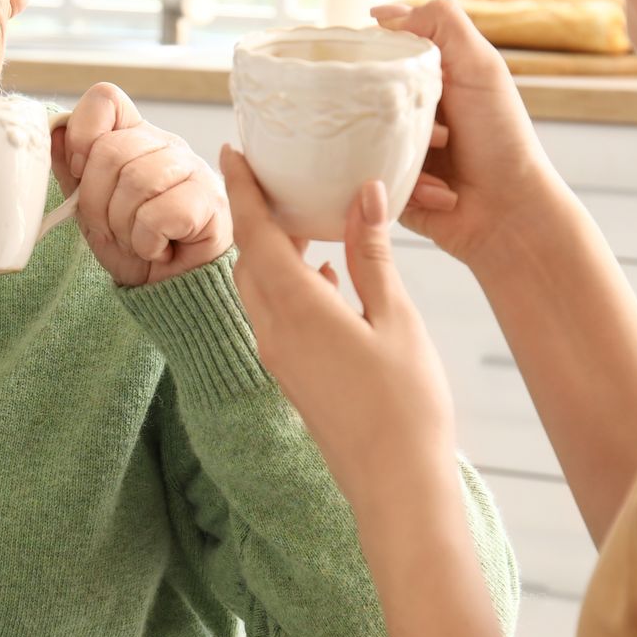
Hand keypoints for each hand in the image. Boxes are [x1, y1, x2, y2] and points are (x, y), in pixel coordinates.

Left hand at [52, 83, 231, 287]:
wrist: (168, 289)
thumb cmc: (133, 244)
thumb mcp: (91, 205)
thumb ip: (72, 168)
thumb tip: (53, 130)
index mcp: (135, 136)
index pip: (106, 99)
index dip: (82, 134)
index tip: (79, 172)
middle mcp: (166, 144)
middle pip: (111, 150)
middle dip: (96, 201)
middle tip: (110, 227)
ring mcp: (192, 169)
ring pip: (136, 181)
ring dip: (122, 225)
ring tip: (135, 239)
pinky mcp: (211, 202)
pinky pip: (159, 214)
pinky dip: (147, 241)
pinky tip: (158, 248)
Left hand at [221, 145, 456, 514]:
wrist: (395, 486)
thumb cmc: (405, 404)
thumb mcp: (395, 318)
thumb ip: (372, 254)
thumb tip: (363, 192)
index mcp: (294, 307)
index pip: (255, 231)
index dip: (242, 188)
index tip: (232, 150)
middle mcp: (274, 329)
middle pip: (251, 256)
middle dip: (257, 213)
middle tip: (275, 175)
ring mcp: (281, 356)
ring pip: (262, 287)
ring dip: (275, 249)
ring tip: (306, 217)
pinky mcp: (294, 376)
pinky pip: (278, 314)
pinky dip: (293, 283)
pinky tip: (329, 276)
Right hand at [373, 0, 574, 274]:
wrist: (511, 211)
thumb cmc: (501, 136)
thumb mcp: (479, 65)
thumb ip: (440, 22)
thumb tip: (379, 12)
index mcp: (428, 80)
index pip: (379, 56)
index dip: (370, 57)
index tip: (370, 67)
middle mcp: (409, 113)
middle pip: (364, 96)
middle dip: (388, 110)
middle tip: (427, 123)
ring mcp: (397, 151)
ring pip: (364, 140)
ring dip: (405, 150)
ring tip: (442, 158)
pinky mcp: (389, 189)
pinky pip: (372, 181)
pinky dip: (409, 185)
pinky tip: (439, 191)